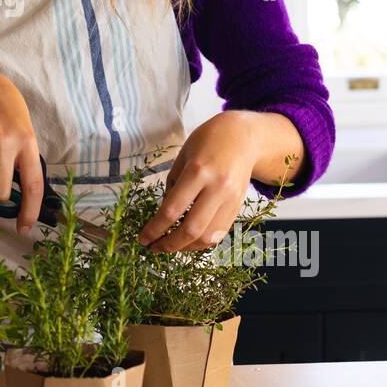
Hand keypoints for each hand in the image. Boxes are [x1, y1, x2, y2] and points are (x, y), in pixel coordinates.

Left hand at [138, 112, 256, 252]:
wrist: (243, 137)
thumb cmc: (207, 141)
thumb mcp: (183, 157)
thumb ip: (173, 186)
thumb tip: (163, 216)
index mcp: (198, 172)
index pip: (172, 210)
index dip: (154, 229)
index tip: (143, 239)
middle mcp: (216, 188)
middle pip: (191, 229)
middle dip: (169, 245)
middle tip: (154, 248)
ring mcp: (230, 200)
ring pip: (208, 237)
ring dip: (186, 248)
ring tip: (169, 246)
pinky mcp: (238, 208)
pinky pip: (219, 233)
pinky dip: (202, 242)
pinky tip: (188, 241)